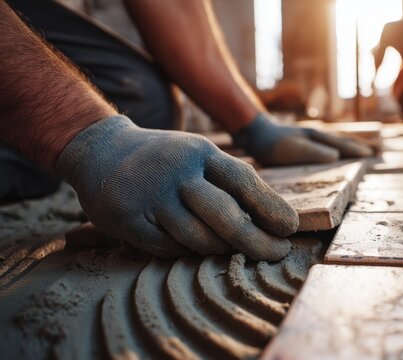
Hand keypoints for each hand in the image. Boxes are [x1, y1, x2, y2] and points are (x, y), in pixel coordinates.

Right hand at [55, 116, 298, 259]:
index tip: (291, 229)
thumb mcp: (198, 155)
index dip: (271, 207)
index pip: (244, 181)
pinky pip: (167, 248)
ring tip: (230, 248)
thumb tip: (271, 219)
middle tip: (276, 253)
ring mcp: (150, 196)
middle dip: (256, 241)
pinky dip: (184, 251)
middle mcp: (177, 172)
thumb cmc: (165, 160)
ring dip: (220, 249)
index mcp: (200, 152)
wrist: (100, 149)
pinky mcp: (126, 219)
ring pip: (198, 238)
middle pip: (226, 216)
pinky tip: (191, 247)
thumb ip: (229, 182)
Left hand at [232, 113, 372, 165]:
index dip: (357, 150)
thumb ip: (314, 152)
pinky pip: (325, 145)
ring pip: (335, 142)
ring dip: (349, 146)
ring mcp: (309, 137)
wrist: (255, 133)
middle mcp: (316, 134)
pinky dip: (336, 148)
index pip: (343, 144)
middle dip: (358, 146)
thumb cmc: (273, 144)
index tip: (372, 155)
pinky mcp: (302, 142)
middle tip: (375, 151)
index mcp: (317, 137)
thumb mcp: (293, 150)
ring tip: (360, 151)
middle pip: (342, 140)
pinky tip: (333, 155)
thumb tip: (336, 156)